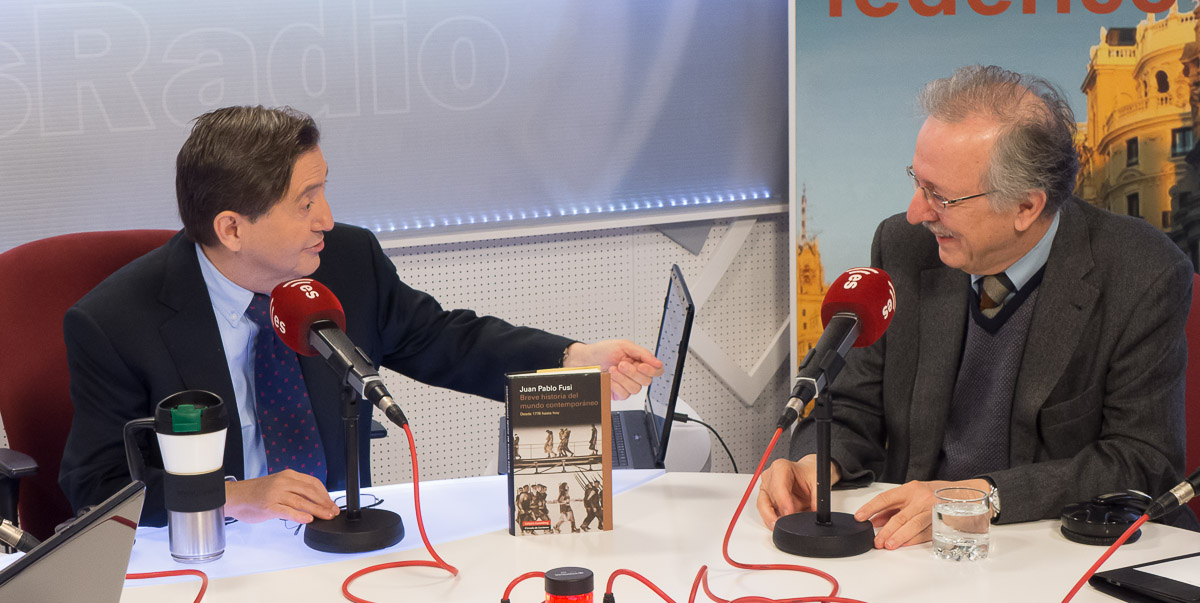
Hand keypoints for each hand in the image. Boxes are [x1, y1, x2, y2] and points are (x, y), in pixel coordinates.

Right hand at [224, 470, 340, 523]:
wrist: (235, 497)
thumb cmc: (257, 493)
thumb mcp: (278, 485)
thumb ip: (295, 491)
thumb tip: (315, 503)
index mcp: (288, 475)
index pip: (313, 483)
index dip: (325, 494)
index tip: (332, 504)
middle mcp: (283, 482)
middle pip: (310, 492)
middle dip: (324, 503)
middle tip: (333, 512)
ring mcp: (275, 494)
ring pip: (301, 501)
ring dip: (317, 510)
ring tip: (326, 516)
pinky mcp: (268, 506)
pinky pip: (287, 511)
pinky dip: (299, 515)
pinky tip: (308, 519)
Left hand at [563, 340, 663, 399]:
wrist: (586, 360)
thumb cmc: (602, 351)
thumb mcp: (624, 346)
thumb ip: (643, 354)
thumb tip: (658, 363)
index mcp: (640, 362)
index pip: (656, 370)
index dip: (652, 370)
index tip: (641, 365)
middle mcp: (635, 375)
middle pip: (647, 381)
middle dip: (633, 372)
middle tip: (621, 364)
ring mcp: (627, 385)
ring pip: (635, 389)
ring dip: (622, 378)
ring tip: (612, 370)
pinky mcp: (619, 393)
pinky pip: (624, 394)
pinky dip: (616, 385)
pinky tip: (609, 378)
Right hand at [755, 455, 838, 529]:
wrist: (807, 475)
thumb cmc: (809, 474)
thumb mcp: (818, 483)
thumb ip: (817, 498)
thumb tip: (816, 513)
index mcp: (781, 467)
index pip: (778, 485)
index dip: (783, 501)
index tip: (789, 513)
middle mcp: (770, 476)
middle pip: (767, 497)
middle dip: (775, 513)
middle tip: (784, 524)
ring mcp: (766, 488)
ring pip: (763, 506)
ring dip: (771, 518)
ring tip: (781, 527)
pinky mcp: (765, 498)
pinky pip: (765, 511)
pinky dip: (772, 519)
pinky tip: (779, 525)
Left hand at [853, 478, 989, 548]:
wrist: (965, 494)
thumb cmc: (935, 494)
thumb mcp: (912, 495)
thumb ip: (894, 507)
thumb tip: (875, 520)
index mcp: (911, 489)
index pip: (886, 498)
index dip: (871, 508)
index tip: (860, 517)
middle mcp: (922, 498)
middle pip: (900, 516)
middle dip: (886, 530)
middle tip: (876, 541)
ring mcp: (933, 510)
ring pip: (913, 526)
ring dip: (899, 537)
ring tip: (888, 545)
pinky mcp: (943, 521)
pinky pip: (926, 533)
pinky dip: (914, 539)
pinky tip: (905, 544)